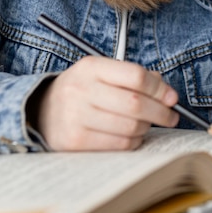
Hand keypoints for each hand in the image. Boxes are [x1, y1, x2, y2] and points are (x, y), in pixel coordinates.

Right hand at [35, 56, 178, 150]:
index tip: (172, 97)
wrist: (39, 111)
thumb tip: (166, 92)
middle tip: (171, 116)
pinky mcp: (74, 141)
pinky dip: (132, 142)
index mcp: (91, 67)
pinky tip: (131, 136)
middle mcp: (80, 89)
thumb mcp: (102, 74)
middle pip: (135, 103)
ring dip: (146, 128)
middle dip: (161, 112)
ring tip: (146, 125)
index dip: (160, 88)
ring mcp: (75, 116)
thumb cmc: (81, 91)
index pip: (135, 76)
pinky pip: (118, 145)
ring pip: (130, 127)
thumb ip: (133, 77)